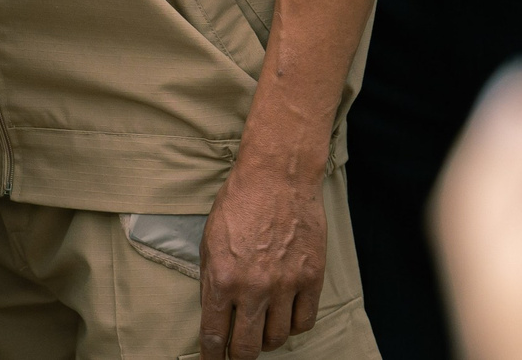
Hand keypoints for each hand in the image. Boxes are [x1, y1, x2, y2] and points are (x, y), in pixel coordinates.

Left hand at [199, 159, 324, 359]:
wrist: (276, 179)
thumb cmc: (238, 205)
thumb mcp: (209, 242)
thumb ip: (212, 281)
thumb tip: (215, 314)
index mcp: (221, 278)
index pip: (214, 334)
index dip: (211, 356)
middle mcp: (253, 288)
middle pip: (248, 347)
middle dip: (239, 357)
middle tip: (237, 355)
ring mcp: (285, 286)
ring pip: (277, 338)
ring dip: (266, 340)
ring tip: (260, 330)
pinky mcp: (311, 280)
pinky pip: (304, 322)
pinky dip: (293, 326)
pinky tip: (285, 317)